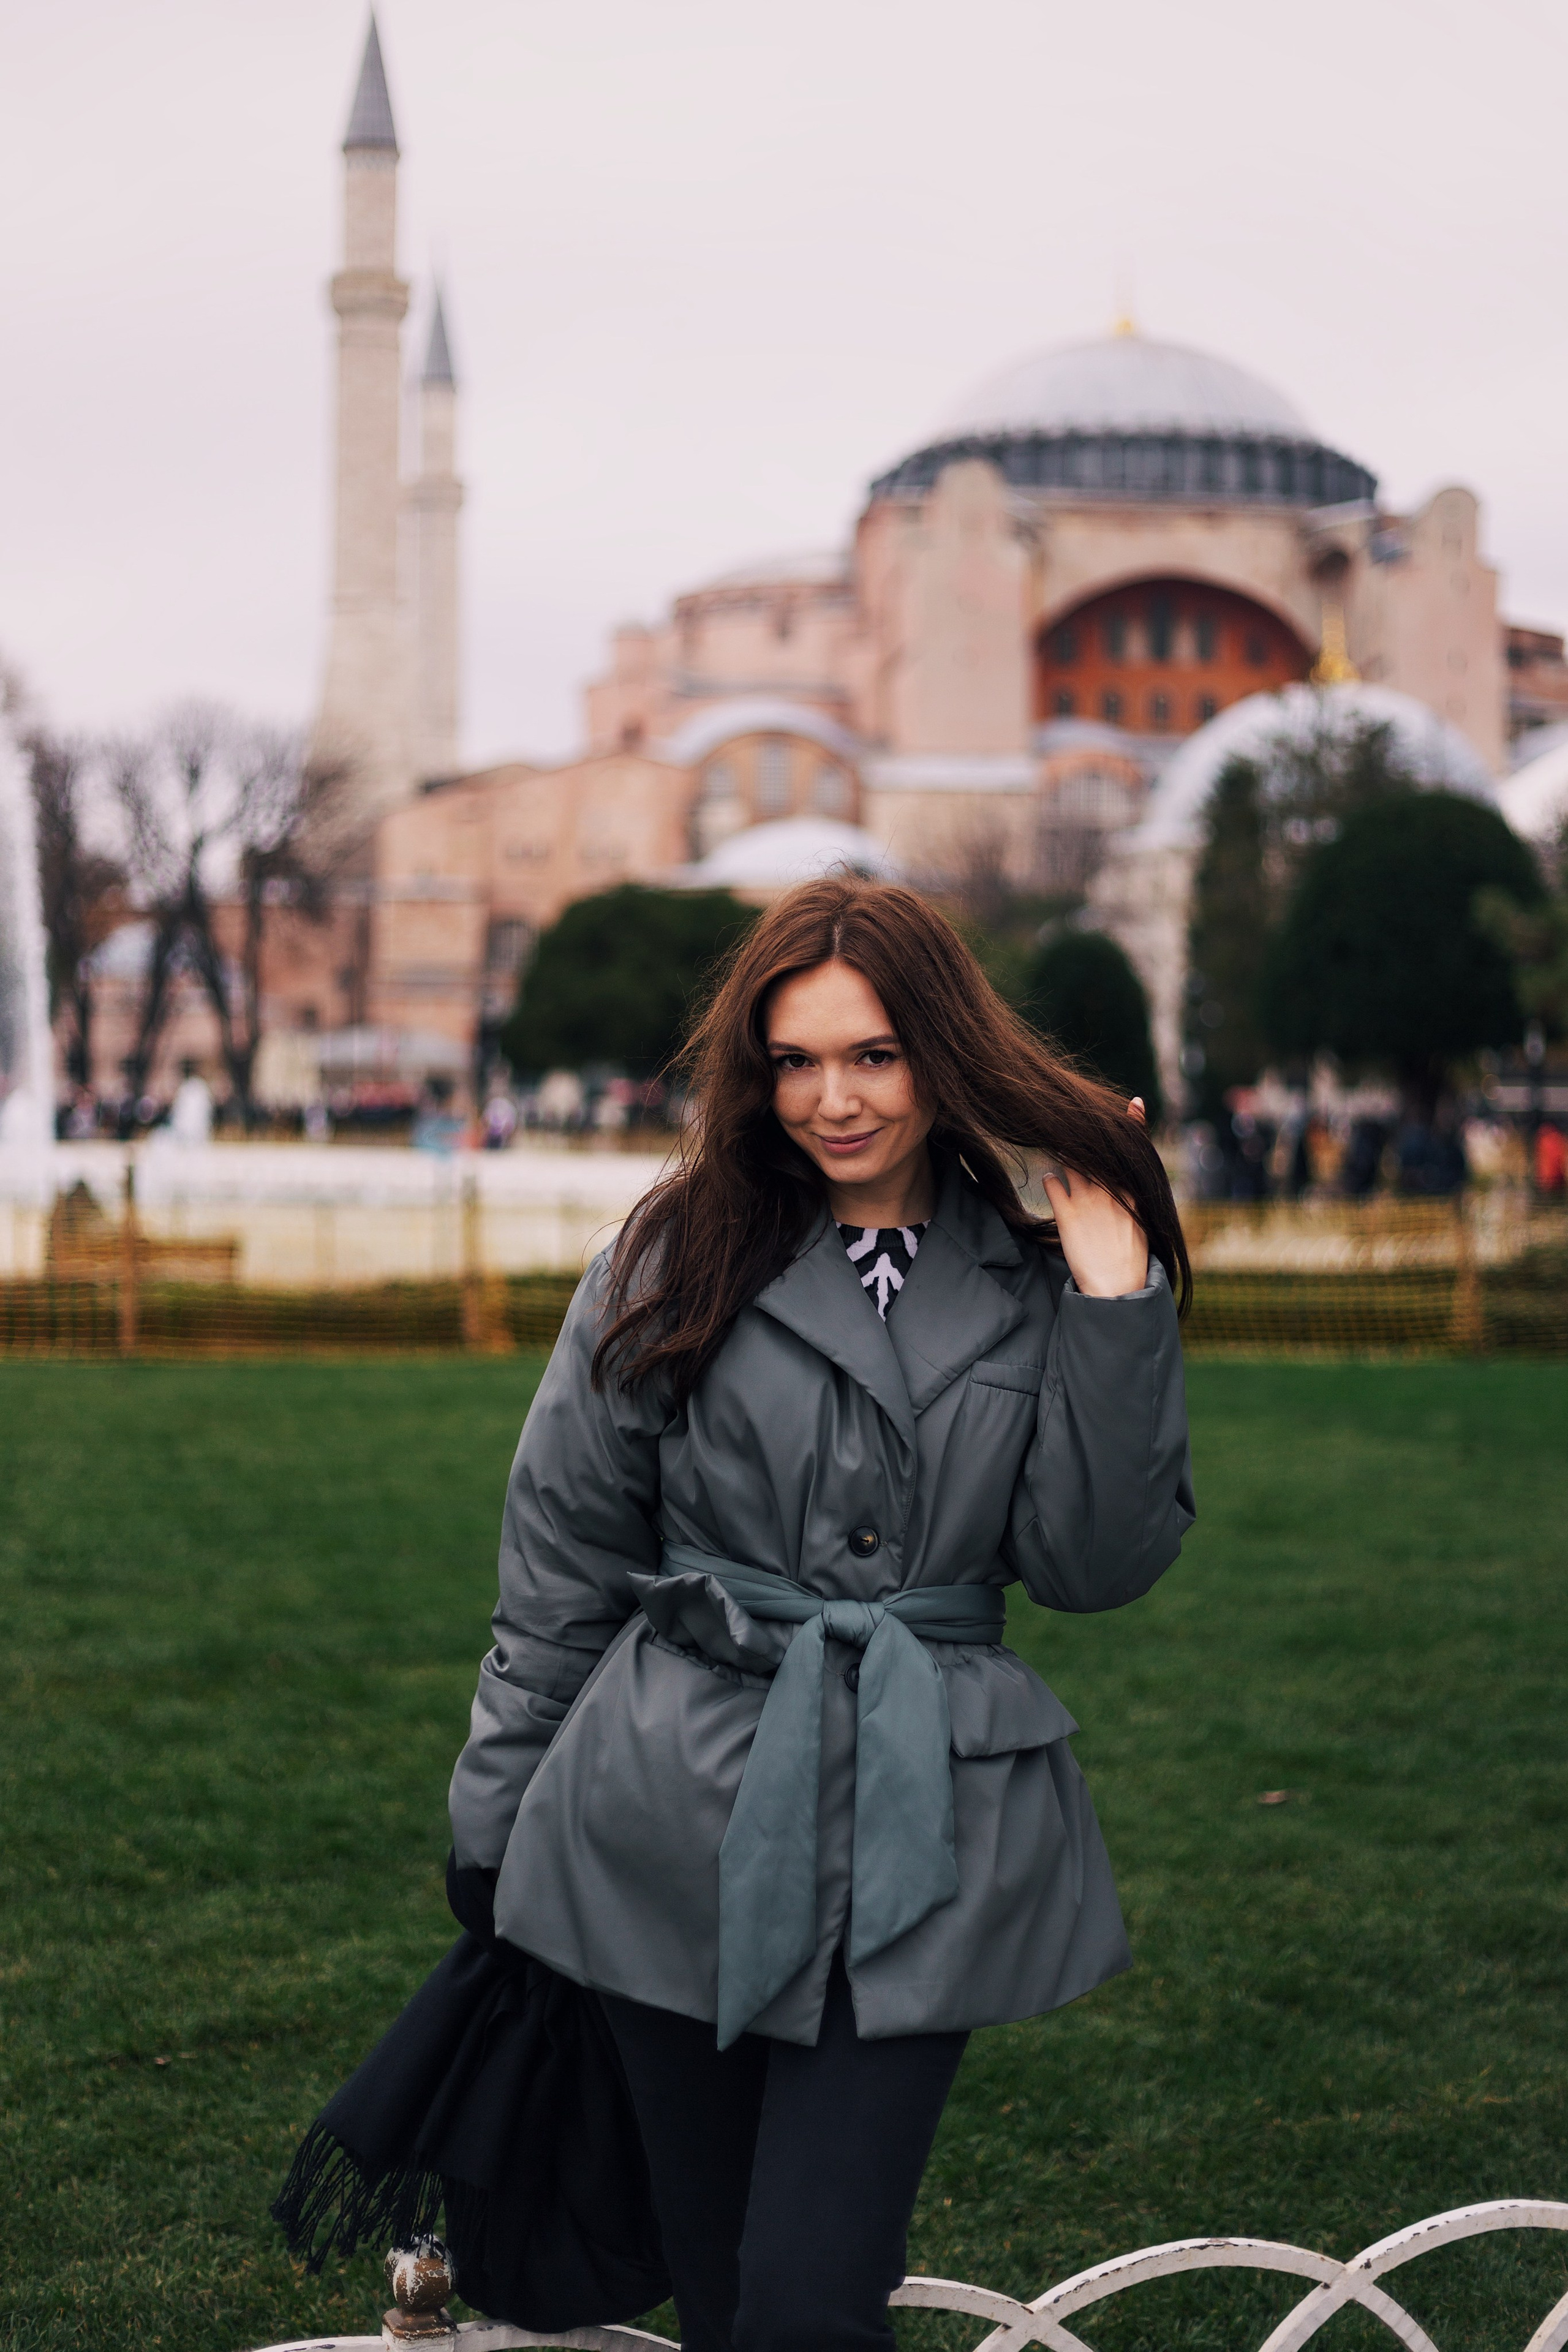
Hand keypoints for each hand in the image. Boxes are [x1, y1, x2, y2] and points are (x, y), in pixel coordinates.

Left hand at [1042, 1098, 1149, 1297]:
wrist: (1116, 1287)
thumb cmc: (1131, 1261)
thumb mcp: (1141, 1228)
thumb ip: (1133, 1205)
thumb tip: (1126, 1194)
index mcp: (1133, 1194)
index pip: (1133, 1152)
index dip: (1133, 1124)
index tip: (1133, 1103)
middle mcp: (1111, 1191)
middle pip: (1096, 1152)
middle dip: (1084, 1137)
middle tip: (1072, 1124)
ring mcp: (1088, 1200)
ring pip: (1072, 1162)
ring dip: (1064, 1154)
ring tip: (1058, 1148)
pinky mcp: (1066, 1213)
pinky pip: (1051, 1182)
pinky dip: (1049, 1177)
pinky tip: (1049, 1178)